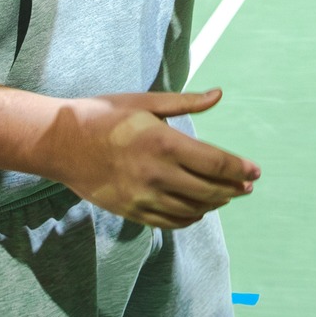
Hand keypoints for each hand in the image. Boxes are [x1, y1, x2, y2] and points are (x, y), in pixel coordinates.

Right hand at [41, 88, 257, 229]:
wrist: (60, 143)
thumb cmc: (104, 115)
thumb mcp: (145, 101)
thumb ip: (186, 102)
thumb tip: (219, 94)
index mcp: (163, 143)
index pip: (215, 163)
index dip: (240, 169)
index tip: (255, 171)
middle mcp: (156, 174)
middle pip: (210, 190)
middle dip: (234, 189)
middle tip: (247, 185)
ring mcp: (143, 197)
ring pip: (192, 209)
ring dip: (215, 204)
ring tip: (227, 195)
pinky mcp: (131, 212)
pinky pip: (170, 222)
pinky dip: (190, 217)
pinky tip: (199, 209)